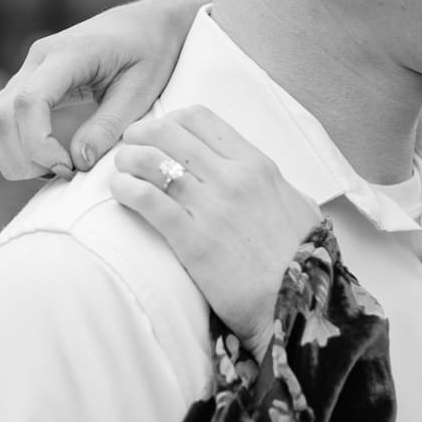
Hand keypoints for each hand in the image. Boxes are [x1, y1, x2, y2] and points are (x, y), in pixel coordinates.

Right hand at [0, 0, 207, 179]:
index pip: (29, 101)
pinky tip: (49, 158)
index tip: (67, 166)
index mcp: (68, 53)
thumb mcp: (141, 90)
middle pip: (0, 115)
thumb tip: (77, 161)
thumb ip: (108, 125)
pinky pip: (3, 118)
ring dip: (14, 155)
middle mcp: (38, 58)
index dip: (38, 143)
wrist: (147, 23)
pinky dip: (16, 145)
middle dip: (22, 157)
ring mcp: (29, 69)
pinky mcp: (29, 82)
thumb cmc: (152, 52)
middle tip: (64, 174)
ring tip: (57, 169)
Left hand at [111, 107, 319, 359]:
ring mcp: (211, 206)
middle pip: (168, 133)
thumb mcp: (297, 205)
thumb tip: (263, 179)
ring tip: (120, 169)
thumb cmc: (300, 257)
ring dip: (128, 159)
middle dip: (140, 134)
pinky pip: (148, 200)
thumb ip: (273, 185)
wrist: (299, 302)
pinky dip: (127, 190)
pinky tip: (120, 192)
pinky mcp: (192, 239)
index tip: (158, 132)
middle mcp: (232, 177)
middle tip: (129, 145)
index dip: (170, 120)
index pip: (200, 119)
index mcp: (255, 164)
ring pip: (152, 161)